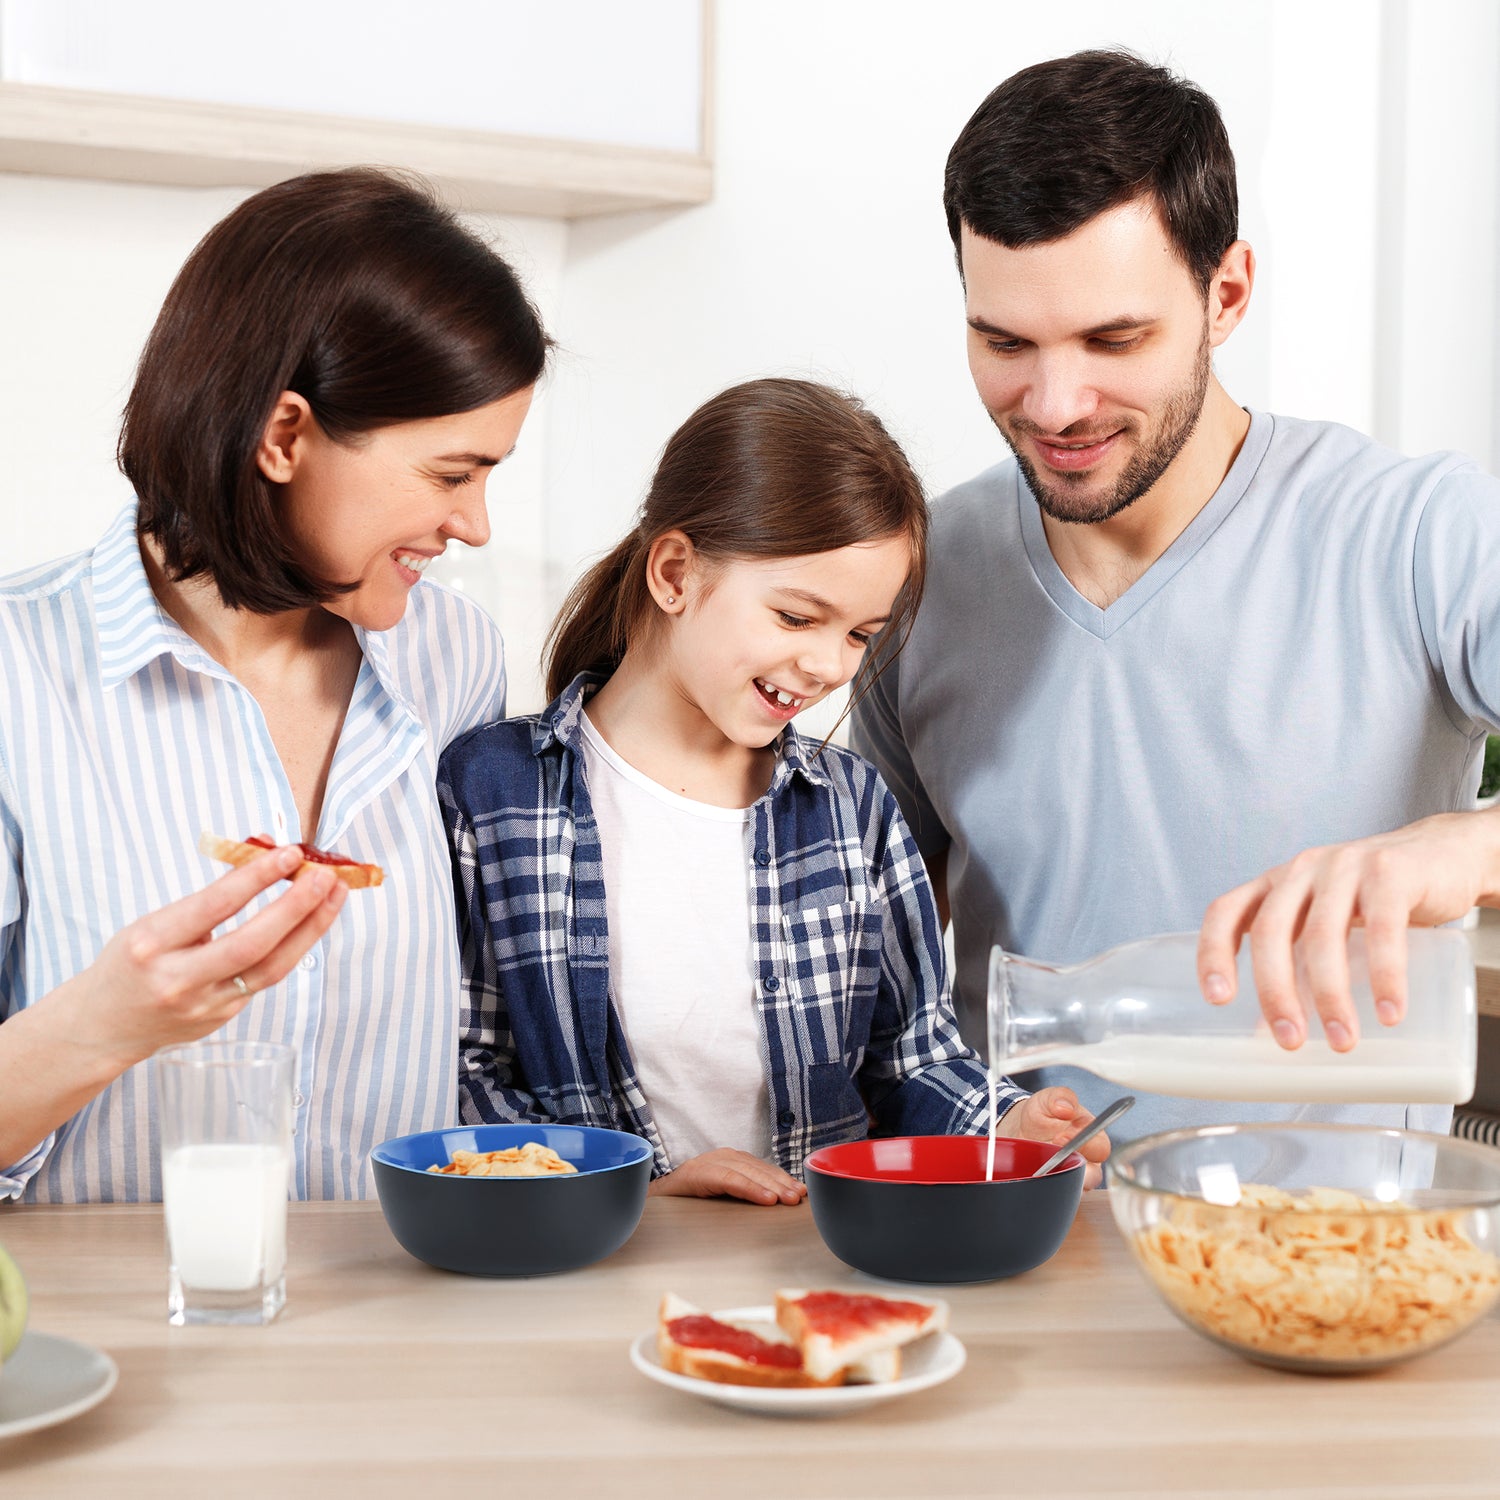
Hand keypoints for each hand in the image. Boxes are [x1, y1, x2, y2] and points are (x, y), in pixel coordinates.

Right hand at [65, 845, 348, 1069]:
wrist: (104, 1026)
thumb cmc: (132, 963)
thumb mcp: (151, 925)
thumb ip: (206, 902)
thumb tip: (264, 861)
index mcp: (152, 945)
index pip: (215, 907)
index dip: (257, 878)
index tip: (289, 854)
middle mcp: (178, 979)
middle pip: (251, 944)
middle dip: (296, 907)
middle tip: (325, 876)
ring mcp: (204, 1005)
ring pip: (271, 968)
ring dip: (310, 929)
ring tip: (334, 896)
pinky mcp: (222, 1019)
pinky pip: (264, 979)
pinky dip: (292, 948)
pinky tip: (310, 923)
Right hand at [648, 1148, 806, 1206]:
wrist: (649, 1204)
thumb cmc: (687, 1205)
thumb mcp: (719, 1198)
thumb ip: (741, 1196)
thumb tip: (775, 1207)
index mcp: (727, 1162)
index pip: (760, 1168)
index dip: (781, 1178)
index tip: (801, 1191)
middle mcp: (719, 1158)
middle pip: (756, 1168)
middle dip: (780, 1182)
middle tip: (799, 1197)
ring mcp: (706, 1163)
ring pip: (745, 1171)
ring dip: (769, 1185)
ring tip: (787, 1199)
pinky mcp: (696, 1174)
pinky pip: (728, 1179)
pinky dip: (749, 1188)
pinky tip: (765, 1199)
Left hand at [998, 1087, 1108, 1188]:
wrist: (1021, 1131)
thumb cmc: (1041, 1115)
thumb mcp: (1047, 1100)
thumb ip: (1059, 1097)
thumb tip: (1067, 1107)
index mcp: (1092, 1137)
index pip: (1101, 1148)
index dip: (1085, 1144)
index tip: (1062, 1136)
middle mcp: (1087, 1161)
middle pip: (1094, 1175)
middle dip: (1073, 1166)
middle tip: (1052, 1153)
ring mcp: (1074, 1177)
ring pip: (1078, 1189)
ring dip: (1061, 1180)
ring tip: (1042, 1167)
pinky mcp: (1061, 1188)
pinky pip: (1062, 1196)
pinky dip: (1051, 1190)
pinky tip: (1038, 1179)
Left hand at [1197, 809, 1499, 1051]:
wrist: (1444, 854)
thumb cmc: (1374, 899)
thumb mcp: (1328, 923)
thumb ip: (1301, 966)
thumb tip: (1269, 1032)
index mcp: (1275, 884)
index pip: (1226, 912)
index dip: (1213, 953)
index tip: (1217, 1000)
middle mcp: (1301, 870)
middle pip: (1271, 931)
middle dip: (1275, 991)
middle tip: (1289, 1040)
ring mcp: (1344, 867)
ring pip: (1323, 935)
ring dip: (1330, 995)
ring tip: (1342, 1039)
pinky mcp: (1392, 873)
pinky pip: (1383, 928)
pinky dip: (1386, 975)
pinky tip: (1389, 1012)